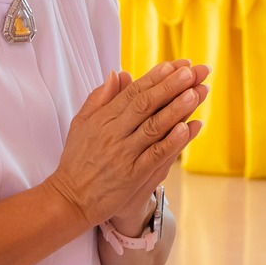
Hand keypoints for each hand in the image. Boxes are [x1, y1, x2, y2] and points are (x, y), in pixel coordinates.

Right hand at [46, 60, 209, 229]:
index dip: (155, 77)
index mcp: (102, 118)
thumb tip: (117, 73)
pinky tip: (187, 128)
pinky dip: (172, 142)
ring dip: (176, 109)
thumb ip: (99, 98)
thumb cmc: (76, 160)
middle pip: (146, 104)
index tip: (174, 65)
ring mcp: (124, 154)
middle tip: (193, 71)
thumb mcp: (80, 123)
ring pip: (154, 127)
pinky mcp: (132, 175)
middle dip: (171, 86)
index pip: (132, 92)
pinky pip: (155, 155)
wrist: (69, 198)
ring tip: (196, 92)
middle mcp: (114, 133)